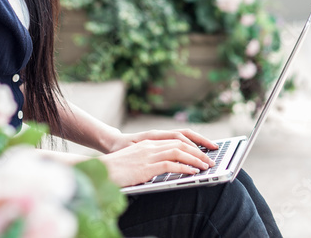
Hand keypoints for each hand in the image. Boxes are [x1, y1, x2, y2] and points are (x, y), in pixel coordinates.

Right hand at [98, 138, 215, 186]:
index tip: (205, 147)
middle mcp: (150, 145)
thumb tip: (167, 165)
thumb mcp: (136, 160)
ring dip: (195, 159)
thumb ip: (151, 159)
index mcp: (149, 142)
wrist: (99, 170)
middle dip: (199, 150)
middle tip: (211, 158)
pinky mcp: (146, 166)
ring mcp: (148, 154)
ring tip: (206, 166)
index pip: (176, 137)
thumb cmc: (116, 168)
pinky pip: (171, 164)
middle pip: (180, 142)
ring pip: (179, 151)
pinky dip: (185, 167)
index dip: (193, 141)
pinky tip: (193, 172)